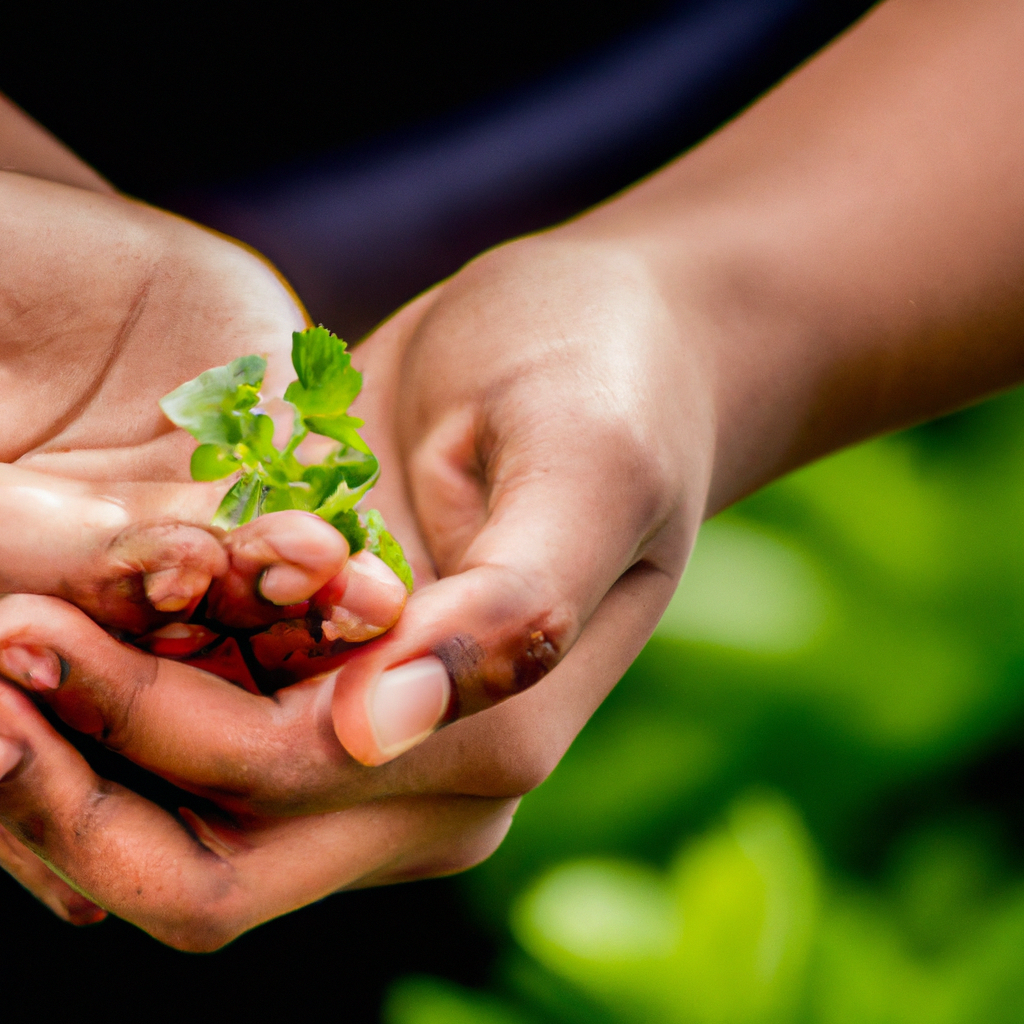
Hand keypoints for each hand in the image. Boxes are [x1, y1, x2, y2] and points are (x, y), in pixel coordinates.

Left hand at [0, 228, 705, 943]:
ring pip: (179, 813)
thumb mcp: (589, 470)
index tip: (19, 632)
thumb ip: (514, 607)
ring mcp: (365, 733)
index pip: (278, 787)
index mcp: (490, 742)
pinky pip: (187, 732)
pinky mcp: (320, 673)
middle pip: (208, 850)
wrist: (611, 347)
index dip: (141, 731)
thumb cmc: (617, 391)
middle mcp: (422, 770)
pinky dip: (100, 703)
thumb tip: (380, 733)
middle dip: (74, 779)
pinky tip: (39, 621)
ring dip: (69, 751)